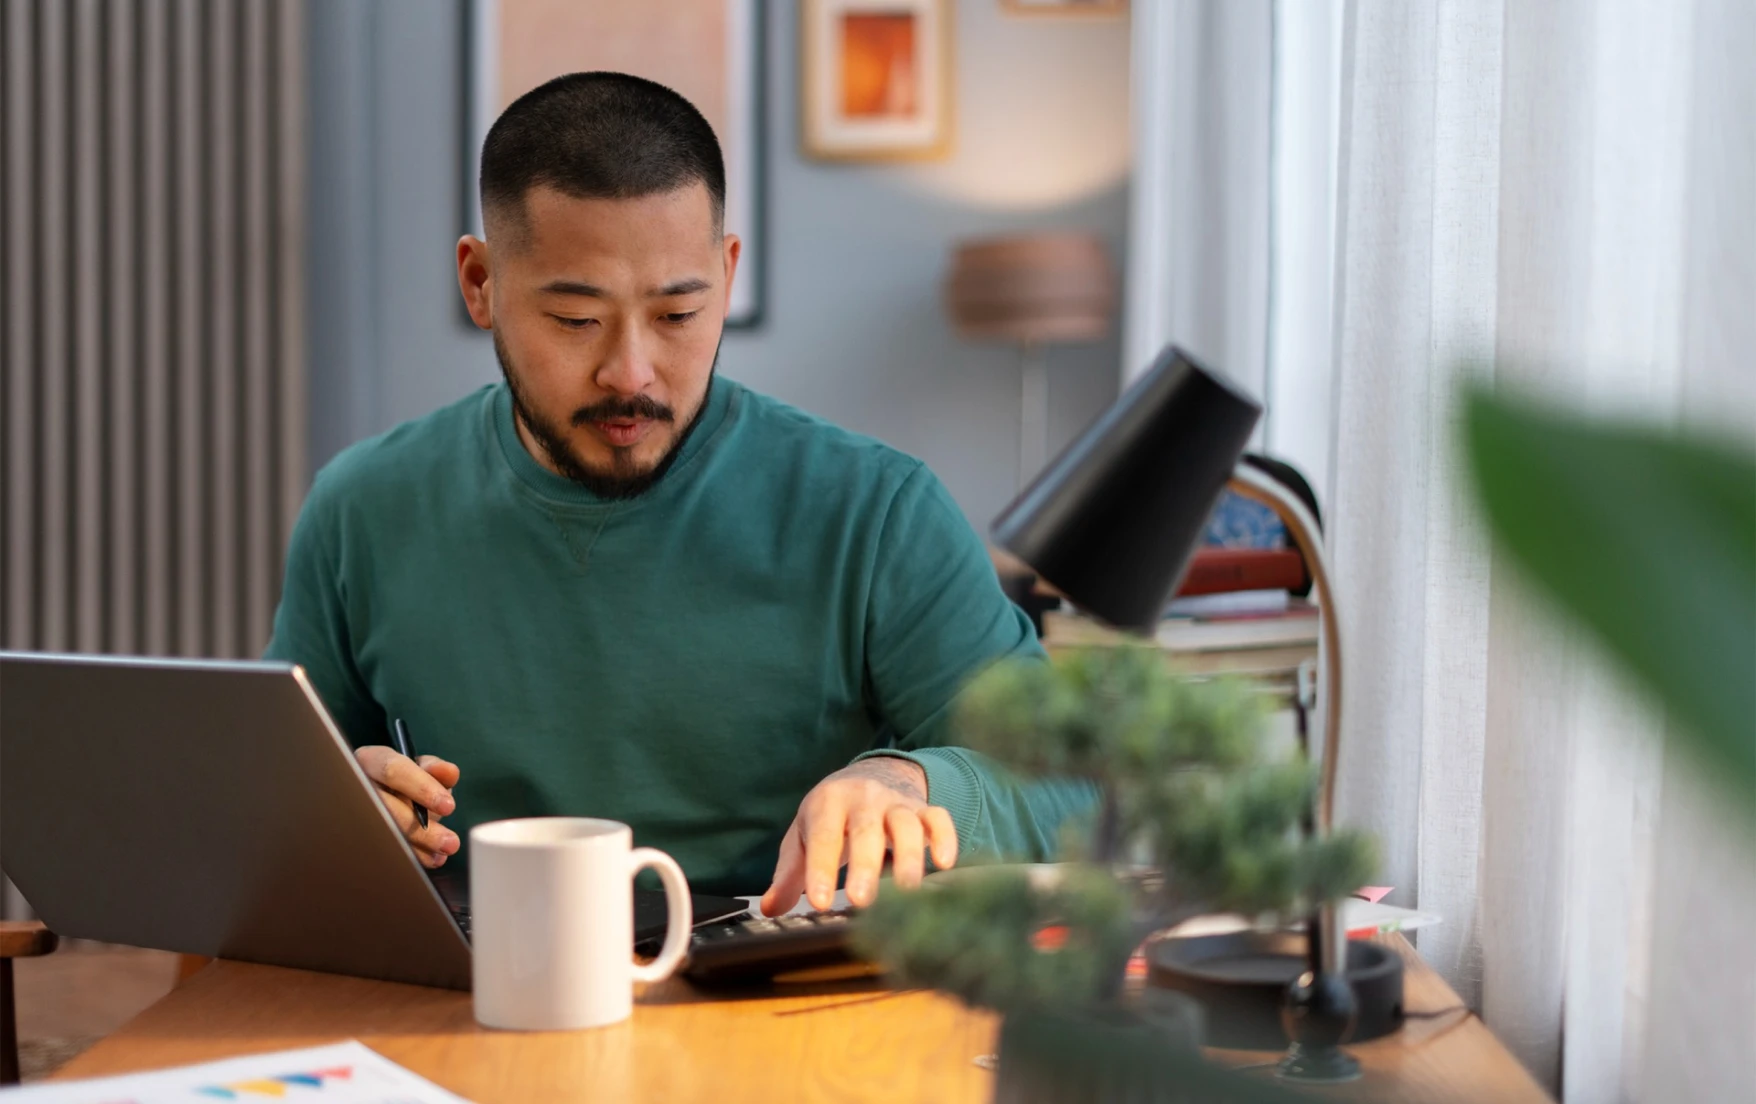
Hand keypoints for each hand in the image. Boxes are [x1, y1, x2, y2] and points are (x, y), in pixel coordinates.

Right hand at [355, 745, 460, 868]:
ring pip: (381, 833)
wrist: (376, 799)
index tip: (448, 806)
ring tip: (440, 856)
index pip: (393, 770)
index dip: (422, 788)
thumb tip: (449, 773)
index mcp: (371, 760)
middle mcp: (357, 785)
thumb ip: (433, 770)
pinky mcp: (353, 836)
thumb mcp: (417, 770)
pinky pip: (378, 850)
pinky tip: (426, 859)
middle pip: (385, 808)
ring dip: (415, 848)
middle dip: (421, 830)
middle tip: (449, 842)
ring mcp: (352, 811)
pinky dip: (406, 856)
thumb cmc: (401, 783)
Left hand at [760, 757, 957, 915]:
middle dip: (865, 866)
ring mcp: (896, 803)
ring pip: (906, 824)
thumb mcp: (803, 837)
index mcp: (828, 802)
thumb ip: (789, 875)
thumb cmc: (831, 817)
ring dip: (909, 856)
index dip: (820, 868)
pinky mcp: (923, 809)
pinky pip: (938, 818)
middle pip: (866, 830)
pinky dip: (945, 838)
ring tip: (907, 891)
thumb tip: (770, 910)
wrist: (868, 776)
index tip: (819, 903)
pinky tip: (944, 864)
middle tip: (861, 901)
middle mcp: (864, 798)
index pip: (823, 836)